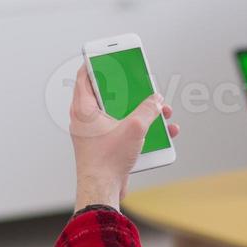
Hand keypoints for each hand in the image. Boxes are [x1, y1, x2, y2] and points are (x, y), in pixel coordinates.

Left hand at [69, 66, 178, 211]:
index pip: (84, 76)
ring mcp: (96, 134)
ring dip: (142, 111)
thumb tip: (157, 100)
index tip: (107, 55)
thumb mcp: (134, 128)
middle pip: (108, 94)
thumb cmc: (107, 160)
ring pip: (120, 114)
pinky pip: (125, 132)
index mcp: (84, 108)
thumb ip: (148, 110)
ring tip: (161, 110)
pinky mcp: (106, 147)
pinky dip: (141, 130)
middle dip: (130, 89)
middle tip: (142, 81)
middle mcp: (86, 119)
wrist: (102, 191)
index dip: (96, 63)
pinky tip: (162, 133)